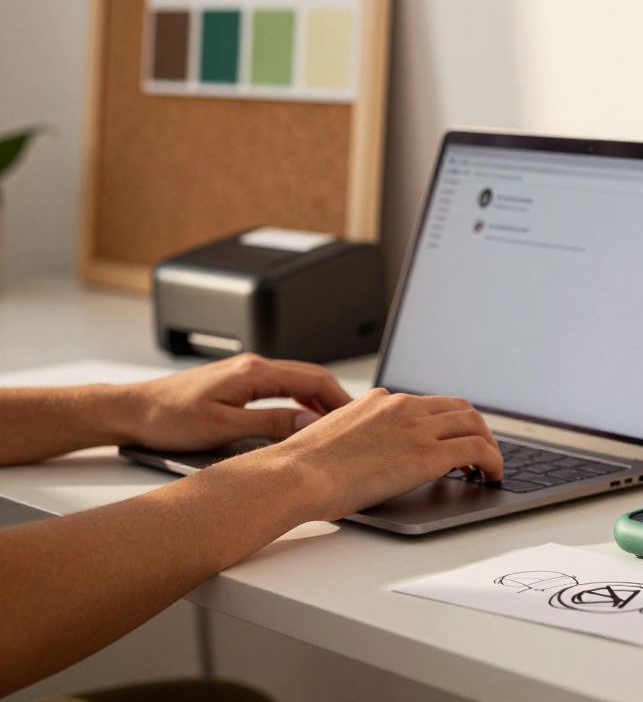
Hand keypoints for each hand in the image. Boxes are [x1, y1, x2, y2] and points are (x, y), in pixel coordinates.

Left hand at [127, 354, 352, 450]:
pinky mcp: (238, 382)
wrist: (133, 410)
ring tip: (335, 424)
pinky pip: (281, 387)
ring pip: (297, 382)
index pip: (314, 380)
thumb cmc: (169, 419)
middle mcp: (253, 366)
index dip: (340, 400)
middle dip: (336, 399)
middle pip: (311, 377)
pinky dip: (300, 401)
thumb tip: (308, 425)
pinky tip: (303, 419)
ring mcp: (246, 372)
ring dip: (319, 400)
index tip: (358, 419)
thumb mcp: (223, 428)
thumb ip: (269, 425)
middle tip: (356, 424)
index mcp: (254, 372)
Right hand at [255, 389, 503, 519]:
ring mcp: (418, 428)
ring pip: (475, 424)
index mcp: (380, 401)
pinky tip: (491, 476)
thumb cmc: (304, 468)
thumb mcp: (334, 437)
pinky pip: (479, 450)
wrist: (296, 475)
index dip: (449, 421)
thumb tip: (365, 457)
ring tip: (489, 467)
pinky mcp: (429, 454)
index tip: (454, 438)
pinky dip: (494, 461)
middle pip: (460, 408)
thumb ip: (358, 436)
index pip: (428, 403)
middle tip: (480, 453)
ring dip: (489, 445)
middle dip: (475, 429)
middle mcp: (403, 407)